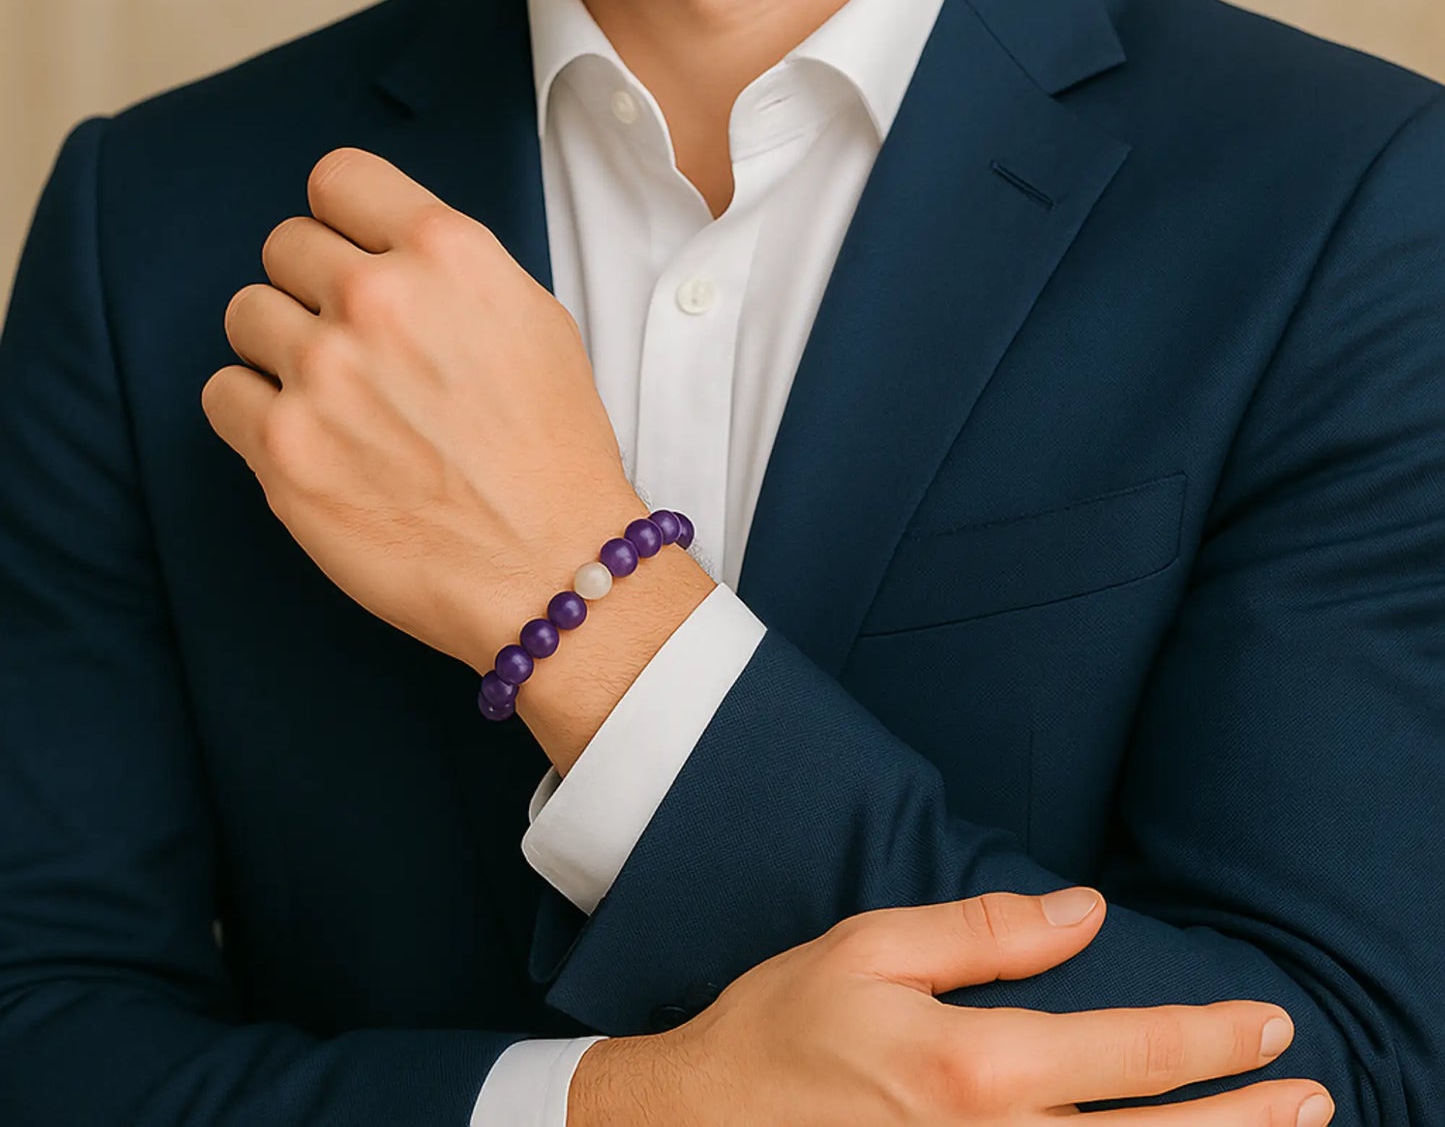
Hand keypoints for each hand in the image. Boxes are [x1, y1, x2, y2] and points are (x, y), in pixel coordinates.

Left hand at [201, 147, 658, 667]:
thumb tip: (379, 251)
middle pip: (284, 244)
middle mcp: (378, 298)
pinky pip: (222, 393)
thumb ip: (451, 269)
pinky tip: (309, 439)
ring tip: (333, 396)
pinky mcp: (283, 450)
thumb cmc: (554, 448)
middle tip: (354, 343)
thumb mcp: (534, 319)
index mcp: (448, 252)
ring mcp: (323, 373)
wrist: (551, 564)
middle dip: (313, 287)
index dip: (342, 218)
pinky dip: (254, 413)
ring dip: (280, 347)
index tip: (350, 252)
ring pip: (245, 313)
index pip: (338, 178)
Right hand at [569, 888, 1334, 1125]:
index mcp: (976, 1067)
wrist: (699, 1124)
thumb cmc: (784, 1026)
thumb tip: (1084, 913)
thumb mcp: (872, 947)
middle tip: (1311, 1103)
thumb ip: (985, 931)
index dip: (1209, 1039)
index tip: (1267, 1024)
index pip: (1129, 1052)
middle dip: (1243, 1123)